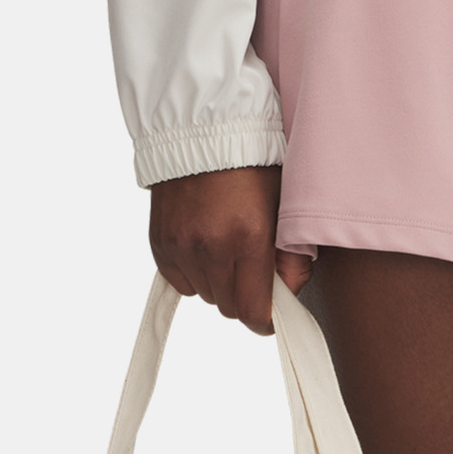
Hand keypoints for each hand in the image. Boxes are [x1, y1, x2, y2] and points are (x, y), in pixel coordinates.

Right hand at [148, 167, 312, 331]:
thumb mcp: (283, 206)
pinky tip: (203, 246)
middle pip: (229, 307)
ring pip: (206, 295)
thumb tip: (288, 297)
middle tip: (250, 269)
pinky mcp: (160, 243)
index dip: (265, 321)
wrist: (202, 132)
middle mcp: (211, 246)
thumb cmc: (251, 166)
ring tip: (225, 249)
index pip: (254, 312)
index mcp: (248, 238)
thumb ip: (292, 257)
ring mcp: (182, 245)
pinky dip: (194, 273)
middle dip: (243, 296)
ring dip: (219, 283)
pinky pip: (180, 282)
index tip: (270, 316)